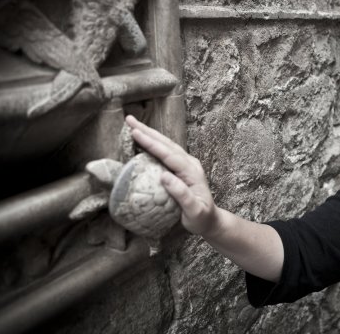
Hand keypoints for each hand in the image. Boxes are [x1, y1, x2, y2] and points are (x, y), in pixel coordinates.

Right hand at [125, 115, 218, 235]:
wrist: (211, 220)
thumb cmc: (201, 218)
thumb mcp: (193, 211)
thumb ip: (181, 194)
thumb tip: (164, 176)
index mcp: (191, 171)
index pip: (168, 154)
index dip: (151, 143)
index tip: (135, 133)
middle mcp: (189, 163)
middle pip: (166, 143)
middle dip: (147, 131)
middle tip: (129, 119)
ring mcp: (186, 164)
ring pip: (166, 145)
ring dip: (150, 134)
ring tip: (133, 125)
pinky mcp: (182, 168)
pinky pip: (165, 152)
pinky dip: (154, 143)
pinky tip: (144, 140)